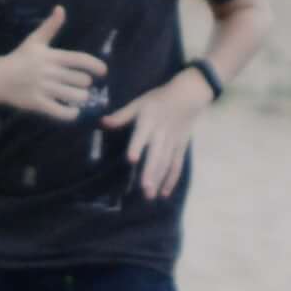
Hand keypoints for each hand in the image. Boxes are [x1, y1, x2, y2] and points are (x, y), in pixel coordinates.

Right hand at [0, 5, 105, 121]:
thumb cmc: (19, 58)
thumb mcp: (34, 40)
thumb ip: (50, 26)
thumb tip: (61, 8)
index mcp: (52, 56)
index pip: (80, 59)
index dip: (95, 65)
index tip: (103, 71)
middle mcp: (50, 72)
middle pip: (81, 80)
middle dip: (85, 83)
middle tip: (82, 84)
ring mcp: (44, 89)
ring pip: (75, 96)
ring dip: (81, 98)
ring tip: (79, 97)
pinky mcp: (38, 103)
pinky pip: (61, 112)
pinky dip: (71, 113)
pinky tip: (73, 111)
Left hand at [104, 67, 211, 199]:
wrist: (188, 96)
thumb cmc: (158, 100)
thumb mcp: (139, 103)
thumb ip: (121, 115)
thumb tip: (102, 122)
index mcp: (149, 120)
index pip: (142, 135)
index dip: (137, 146)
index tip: (131, 160)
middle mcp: (161, 133)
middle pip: (157, 154)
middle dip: (151, 171)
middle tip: (144, 189)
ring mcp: (173, 141)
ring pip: (166, 162)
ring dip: (159, 179)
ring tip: (151, 195)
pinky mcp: (181, 147)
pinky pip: (177, 164)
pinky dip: (172, 179)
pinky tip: (164, 193)